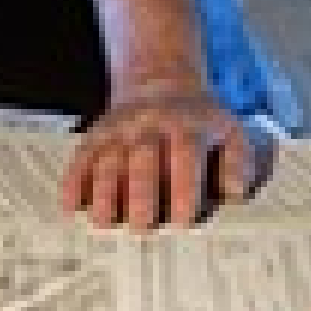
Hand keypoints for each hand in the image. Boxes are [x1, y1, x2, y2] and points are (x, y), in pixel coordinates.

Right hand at [62, 93, 272, 229]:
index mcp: (187, 125)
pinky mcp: (94, 137)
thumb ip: (238, 162)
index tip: (182, 221)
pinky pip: (79, 159)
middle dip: (140, 197)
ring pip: (106, 161)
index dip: (183, 189)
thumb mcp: (229, 130)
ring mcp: (118, 130)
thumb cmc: (200, 122)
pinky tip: (72, 207)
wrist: (160, 82)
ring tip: (105, 224)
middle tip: (142, 228)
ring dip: (103, 195)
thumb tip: (234, 193)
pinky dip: (73, 182)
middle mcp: (149, 125)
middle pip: (141, 159)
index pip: (184, 155)